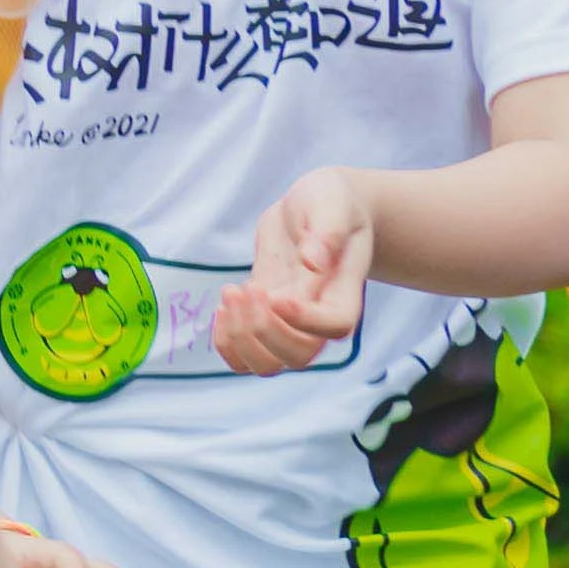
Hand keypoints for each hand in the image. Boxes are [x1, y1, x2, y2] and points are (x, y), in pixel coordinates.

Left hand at [212, 165, 382, 378]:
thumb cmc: (329, 202)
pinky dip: (225, 341)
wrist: (313, 210)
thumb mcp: (332, 202)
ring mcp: (290, 325)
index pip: (336, 327)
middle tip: (249, 287)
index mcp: (344, 291)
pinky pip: (242, 358)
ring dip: (240, 337)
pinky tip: (224, 305)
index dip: (304, 319)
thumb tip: (313, 261)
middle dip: (263, 328)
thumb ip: (328, 228)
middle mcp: (319, 318)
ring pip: (267, 365)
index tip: (276, 292)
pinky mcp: (264, 320)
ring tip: (231, 293)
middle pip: (299, 356)